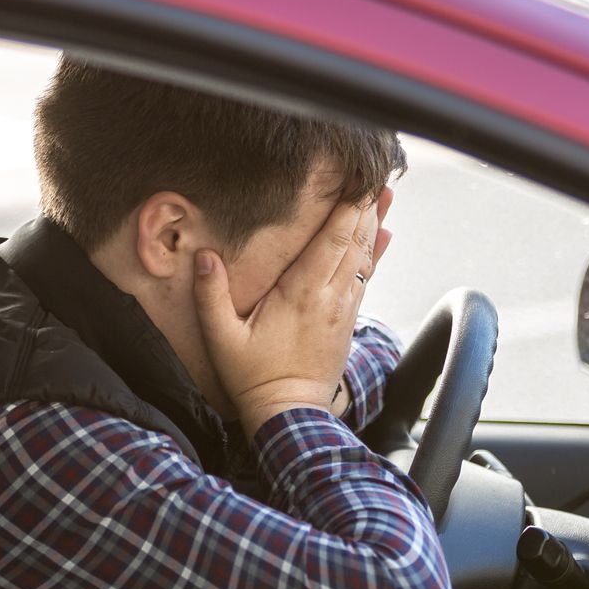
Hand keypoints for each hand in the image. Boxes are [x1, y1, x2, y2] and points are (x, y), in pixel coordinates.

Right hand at [195, 188, 392, 436]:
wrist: (290, 414)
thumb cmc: (253, 377)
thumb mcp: (222, 338)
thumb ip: (210, 296)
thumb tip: (203, 256)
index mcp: (301, 293)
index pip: (331, 240)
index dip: (347, 208)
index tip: (357, 179)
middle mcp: (329, 297)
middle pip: (354, 241)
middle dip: (365, 206)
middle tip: (374, 173)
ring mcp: (342, 309)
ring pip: (364, 257)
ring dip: (374, 224)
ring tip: (385, 194)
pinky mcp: (347, 322)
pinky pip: (364, 277)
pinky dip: (375, 253)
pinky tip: (384, 236)